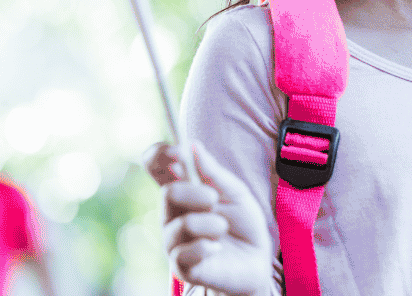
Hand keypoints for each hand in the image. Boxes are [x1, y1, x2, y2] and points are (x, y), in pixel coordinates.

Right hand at [144, 142, 272, 295]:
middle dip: (194, 193)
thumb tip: (193, 146)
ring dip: (209, 224)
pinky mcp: (181, 266)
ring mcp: (174, 240)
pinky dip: (204, 247)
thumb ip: (213, 173)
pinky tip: (216, 248)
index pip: (156, 167)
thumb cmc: (243, 223)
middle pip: (168, 193)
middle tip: (214, 200)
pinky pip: (182, 254)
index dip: (159, 154)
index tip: (176, 151)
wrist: (256, 260)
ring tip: (223, 229)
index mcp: (184, 190)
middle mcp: (173, 214)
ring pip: (180, 224)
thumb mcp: (236, 192)